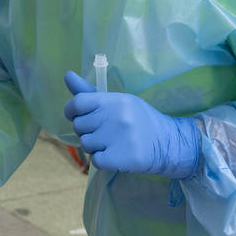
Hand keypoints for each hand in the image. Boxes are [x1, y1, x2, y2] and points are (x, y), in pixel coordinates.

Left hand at [63, 71, 200, 178]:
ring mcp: (117, 138)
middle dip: (87, 130)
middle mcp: (115, 117)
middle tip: (104, 132)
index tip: (76, 116)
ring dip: (95, 146)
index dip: (71, 111)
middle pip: (79, 126)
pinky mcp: (120, 158)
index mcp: (114, 100)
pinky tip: (116, 154)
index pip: (77, 103)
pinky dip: (102, 160)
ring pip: (86, 144)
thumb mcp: (119, 101)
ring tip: (112, 143)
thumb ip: (90, 92)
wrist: (168, 143)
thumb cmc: (140, 120)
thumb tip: (67, 75)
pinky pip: (95, 160)